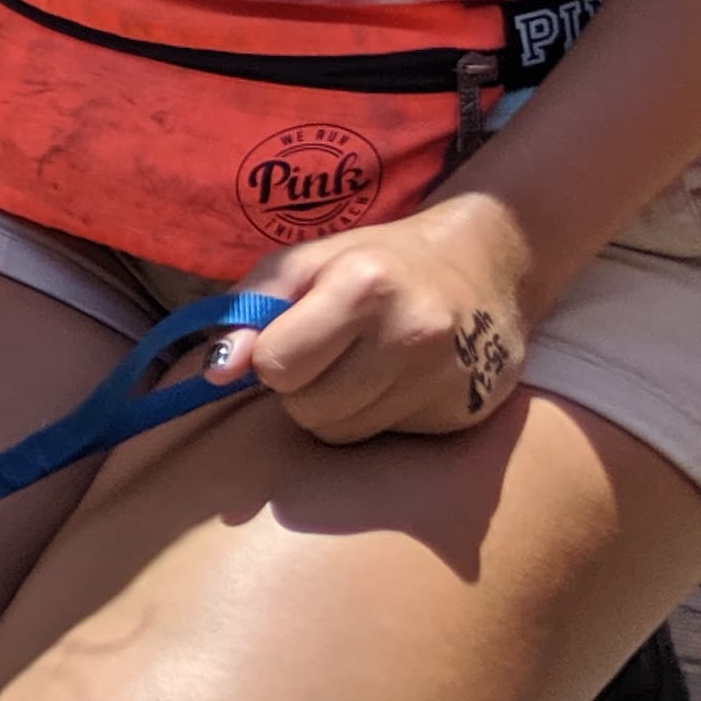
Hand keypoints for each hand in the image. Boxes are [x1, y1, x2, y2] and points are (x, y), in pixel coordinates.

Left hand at [227, 194, 536, 443]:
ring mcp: (446, 377)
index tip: (289, 338)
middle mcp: (411, 333)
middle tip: (327, 354)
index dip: (272, 356)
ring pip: (342, 433)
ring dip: (335, 409)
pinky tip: (398, 382)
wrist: (485, 268)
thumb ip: (248, 307)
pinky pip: (387, 439)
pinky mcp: (466, 411)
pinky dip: (378, 418)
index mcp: (364, 286)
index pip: (278, 364)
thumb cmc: (376, 262)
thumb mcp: (305, 262)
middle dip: (301, 388)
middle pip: (307, 409)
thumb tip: (215, 370)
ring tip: (360, 368)